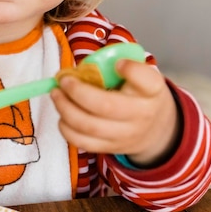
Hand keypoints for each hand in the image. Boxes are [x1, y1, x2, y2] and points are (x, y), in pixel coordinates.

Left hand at [50, 60, 179, 165]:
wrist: (154, 129)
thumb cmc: (140, 95)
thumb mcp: (141, 76)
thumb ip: (122, 68)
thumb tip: (85, 68)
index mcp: (152, 91)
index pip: (148, 82)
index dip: (131, 70)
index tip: (118, 63)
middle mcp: (140, 115)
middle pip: (105, 106)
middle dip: (77, 91)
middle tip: (64, 80)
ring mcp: (124, 135)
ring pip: (89, 126)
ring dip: (65, 108)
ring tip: (56, 94)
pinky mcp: (109, 148)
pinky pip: (82, 142)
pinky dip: (66, 128)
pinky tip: (62, 114)